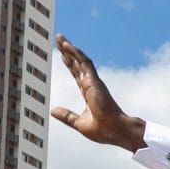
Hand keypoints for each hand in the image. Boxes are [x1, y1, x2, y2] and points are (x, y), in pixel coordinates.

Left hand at [50, 36, 147, 150]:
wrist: (116, 131)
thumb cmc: (104, 130)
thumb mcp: (80, 123)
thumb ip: (67, 116)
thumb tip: (53, 111)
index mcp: (89, 94)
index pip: (77, 75)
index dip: (69, 64)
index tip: (62, 55)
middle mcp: (91, 85)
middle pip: (77, 64)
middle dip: (67, 52)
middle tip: (59, 40)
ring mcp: (93, 82)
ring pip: (80, 60)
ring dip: (70, 49)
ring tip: (61, 38)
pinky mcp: (94, 81)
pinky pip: (84, 63)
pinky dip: (76, 53)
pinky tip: (67, 45)